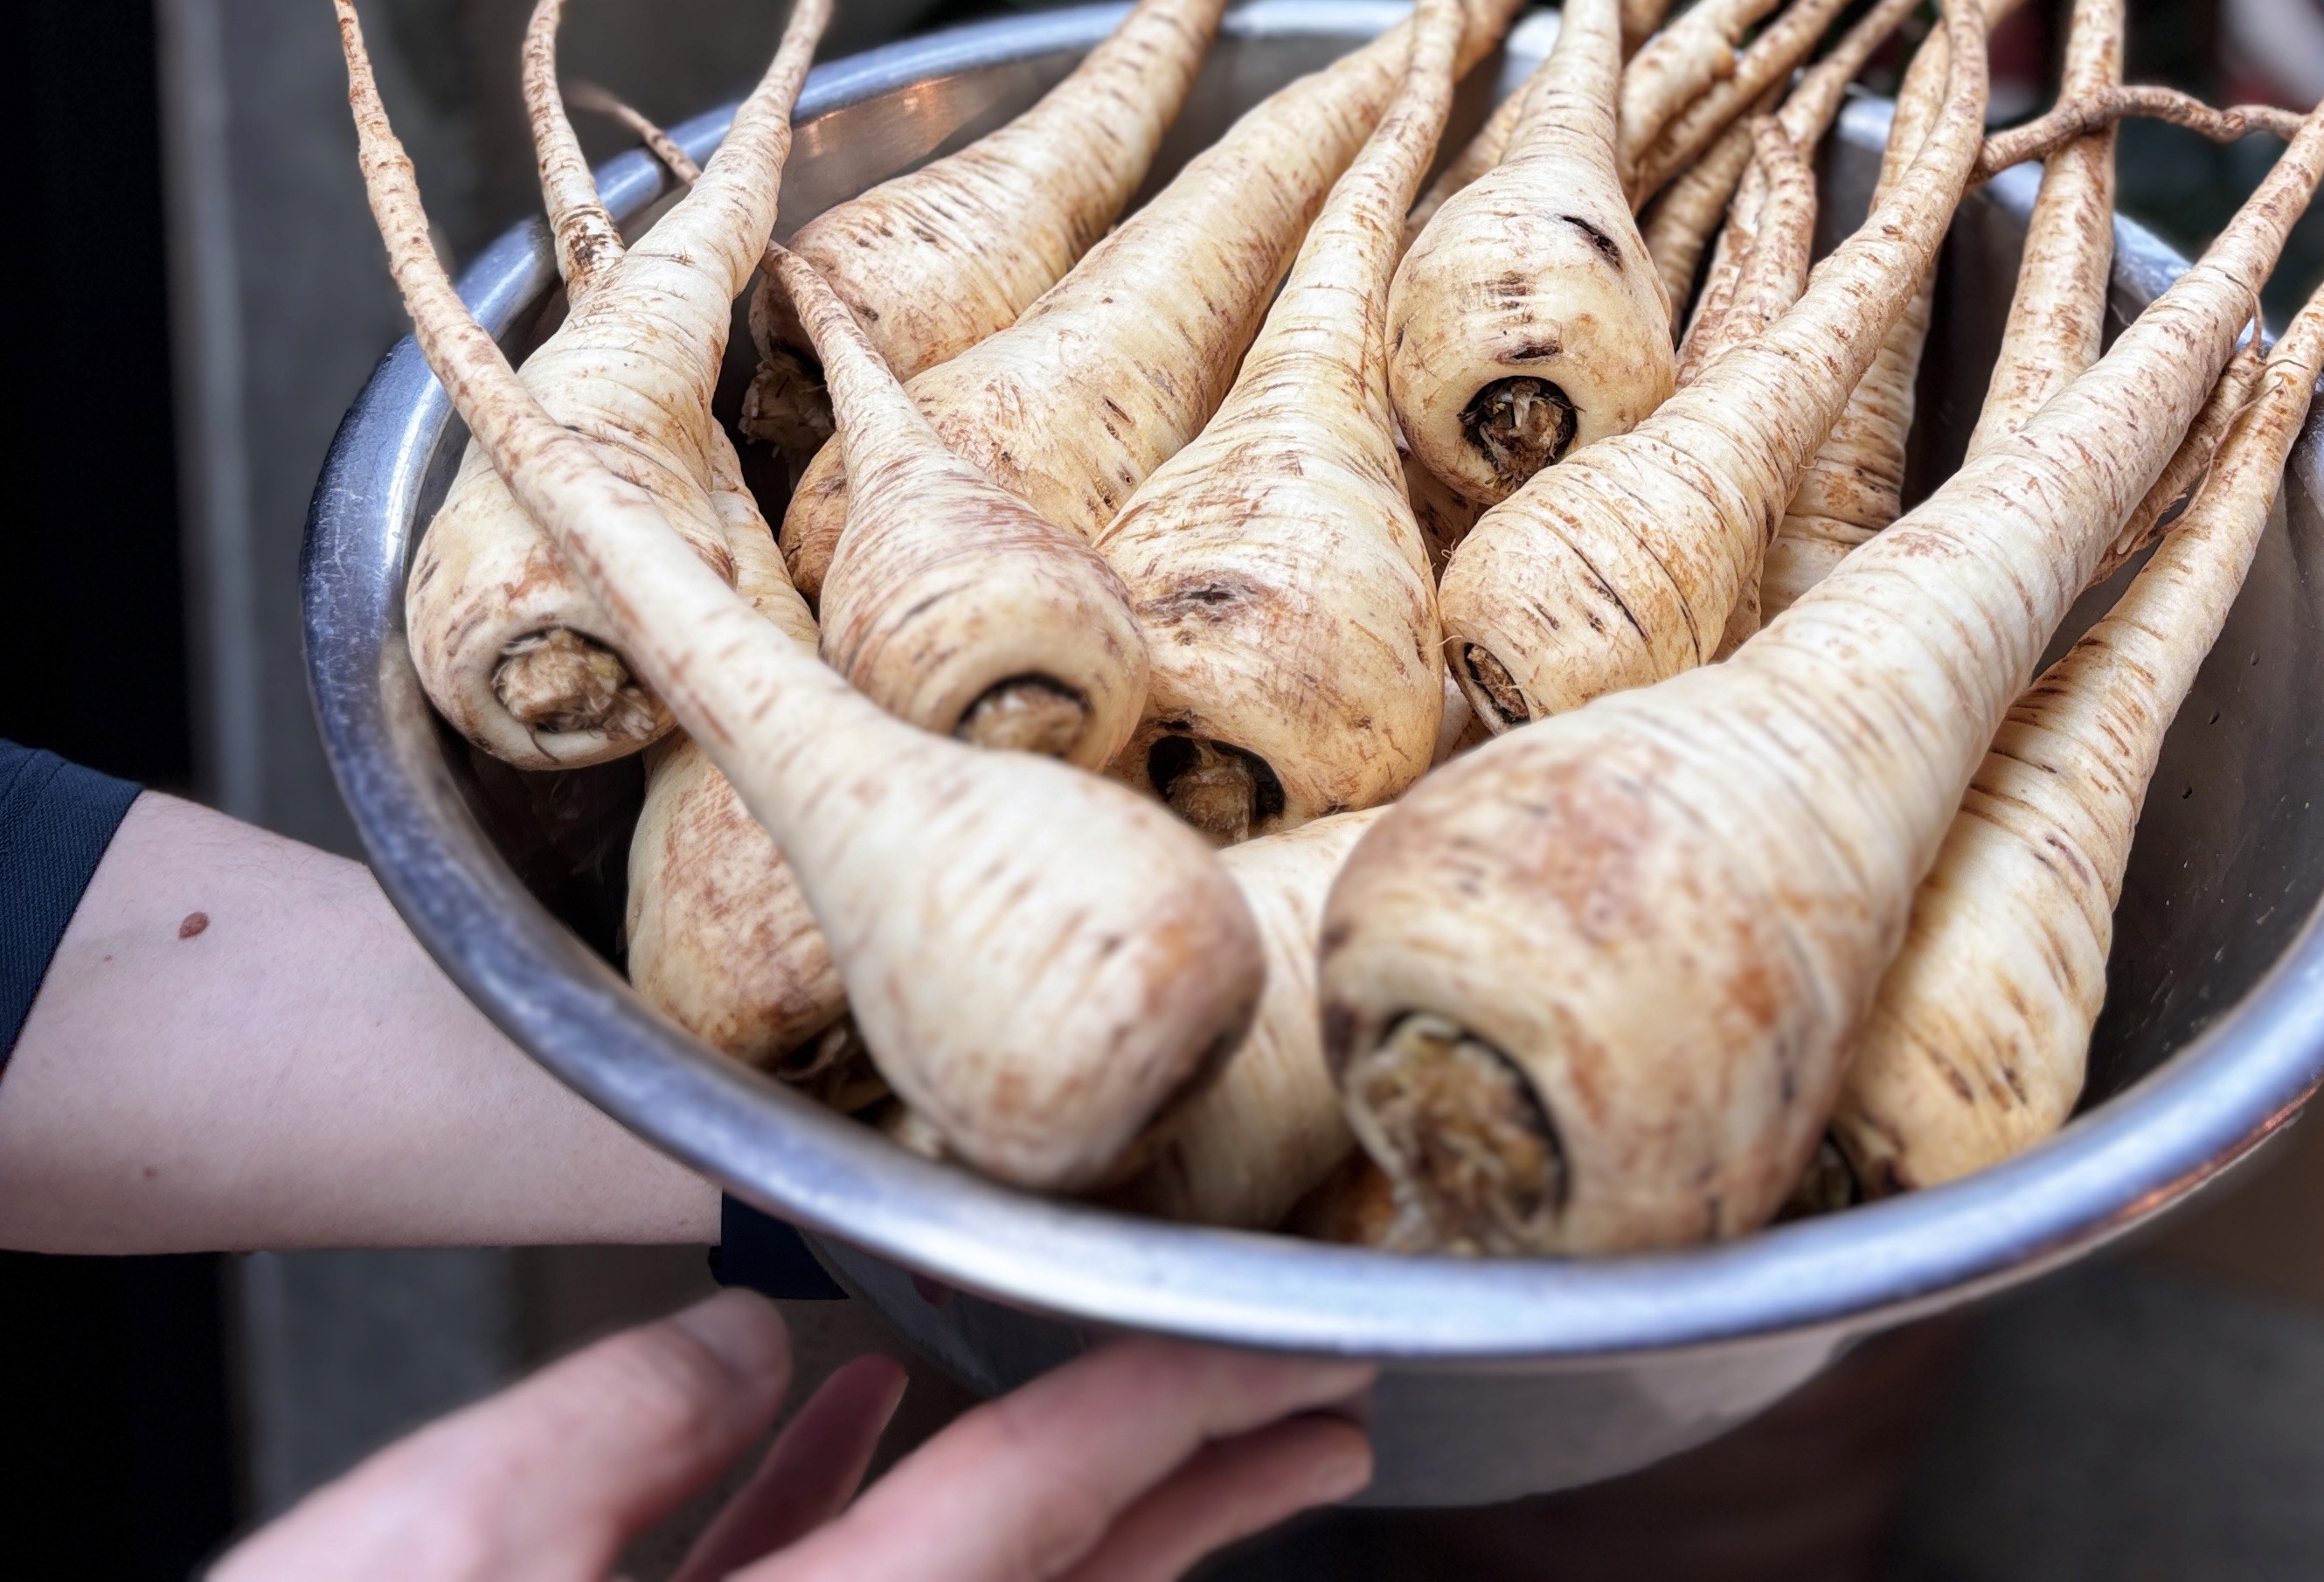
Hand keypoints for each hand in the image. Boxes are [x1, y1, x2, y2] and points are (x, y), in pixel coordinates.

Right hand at [215, 1287, 1372, 1581]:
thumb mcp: (434, 1541)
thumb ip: (615, 1424)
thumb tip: (760, 1340)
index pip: (1019, 1519)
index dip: (1170, 1418)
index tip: (1296, 1352)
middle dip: (1199, 1502)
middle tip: (1332, 1420)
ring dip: (1066, 1517)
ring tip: (1174, 1430)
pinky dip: (862, 1517)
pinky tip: (847, 1422)